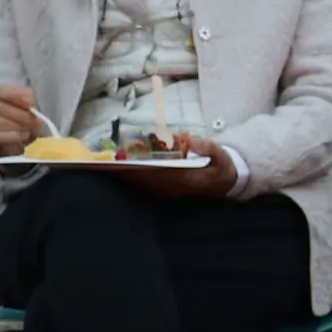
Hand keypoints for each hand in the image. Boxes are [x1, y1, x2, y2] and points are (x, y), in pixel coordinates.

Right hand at [0, 82, 40, 156]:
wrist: (17, 141)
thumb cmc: (23, 119)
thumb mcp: (28, 107)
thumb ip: (30, 100)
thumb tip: (35, 100)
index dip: (14, 94)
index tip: (31, 101)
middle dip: (20, 113)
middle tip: (38, 120)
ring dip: (17, 125)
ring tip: (32, 128)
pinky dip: (13, 136)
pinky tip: (25, 136)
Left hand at [113, 132, 239, 198]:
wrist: (226, 183)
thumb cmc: (220, 166)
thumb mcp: (220, 154)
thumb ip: (207, 147)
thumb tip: (191, 141)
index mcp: (184, 179)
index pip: (157, 174)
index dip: (138, 170)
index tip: (123, 164)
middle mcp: (173, 187)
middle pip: (144, 181)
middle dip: (125, 174)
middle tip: (105, 165)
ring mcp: (168, 191)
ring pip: (142, 185)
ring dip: (125, 178)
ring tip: (107, 168)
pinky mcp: (165, 190)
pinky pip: (145, 186)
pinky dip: (131, 180)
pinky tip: (119, 172)